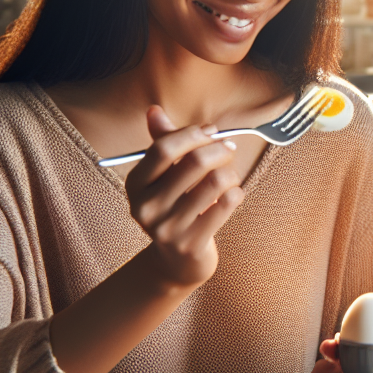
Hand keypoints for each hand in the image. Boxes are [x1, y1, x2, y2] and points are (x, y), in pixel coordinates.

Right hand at [125, 106, 243, 285]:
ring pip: (215, 182)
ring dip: (231, 173)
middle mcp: (146, 207)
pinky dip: (236, 194)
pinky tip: (233, 195)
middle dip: (219, 150)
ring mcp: (168, 228)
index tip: (212, 131)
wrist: (177, 261)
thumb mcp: (163, 177)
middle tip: (229, 149)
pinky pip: (226, 205)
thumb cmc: (175, 208)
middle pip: (194, 162)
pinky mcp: (191, 244)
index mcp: (135, 185)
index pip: (164, 148)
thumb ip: (161, 143)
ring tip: (231, 176)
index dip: (193, 134)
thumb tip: (154, 110)